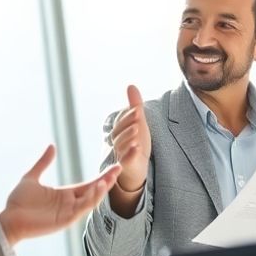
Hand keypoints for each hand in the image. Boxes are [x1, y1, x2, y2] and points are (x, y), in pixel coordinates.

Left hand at [0, 145, 124, 246]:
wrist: (8, 219)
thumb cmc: (17, 202)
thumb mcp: (31, 177)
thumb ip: (43, 163)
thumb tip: (52, 146)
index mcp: (65, 194)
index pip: (89, 184)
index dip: (103, 176)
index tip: (115, 166)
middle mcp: (70, 203)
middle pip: (94, 191)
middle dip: (107, 181)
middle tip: (119, 168)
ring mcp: (69, 213)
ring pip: (91, 200)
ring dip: (101, 190)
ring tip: (108, 178)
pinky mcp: (66, 220)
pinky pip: (82, 209)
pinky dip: (91, 199)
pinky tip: (96, 188)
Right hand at [108, 85, 151, 214]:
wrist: (135, 169)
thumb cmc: (136, 144)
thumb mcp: (138, 123)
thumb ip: (134, 106)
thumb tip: (131, 85)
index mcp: (119, 131)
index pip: (122, 122)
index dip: (129, 116)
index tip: (137, 109)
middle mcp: (118, 142)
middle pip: (120, 132)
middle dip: (128, 124)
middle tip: (137, 116)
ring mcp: (121, 154)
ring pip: (122, 145)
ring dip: (128, 137)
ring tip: (136, 131)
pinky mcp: (127, 166)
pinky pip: (126, 160)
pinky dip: (130, 154)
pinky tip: (136, 148)